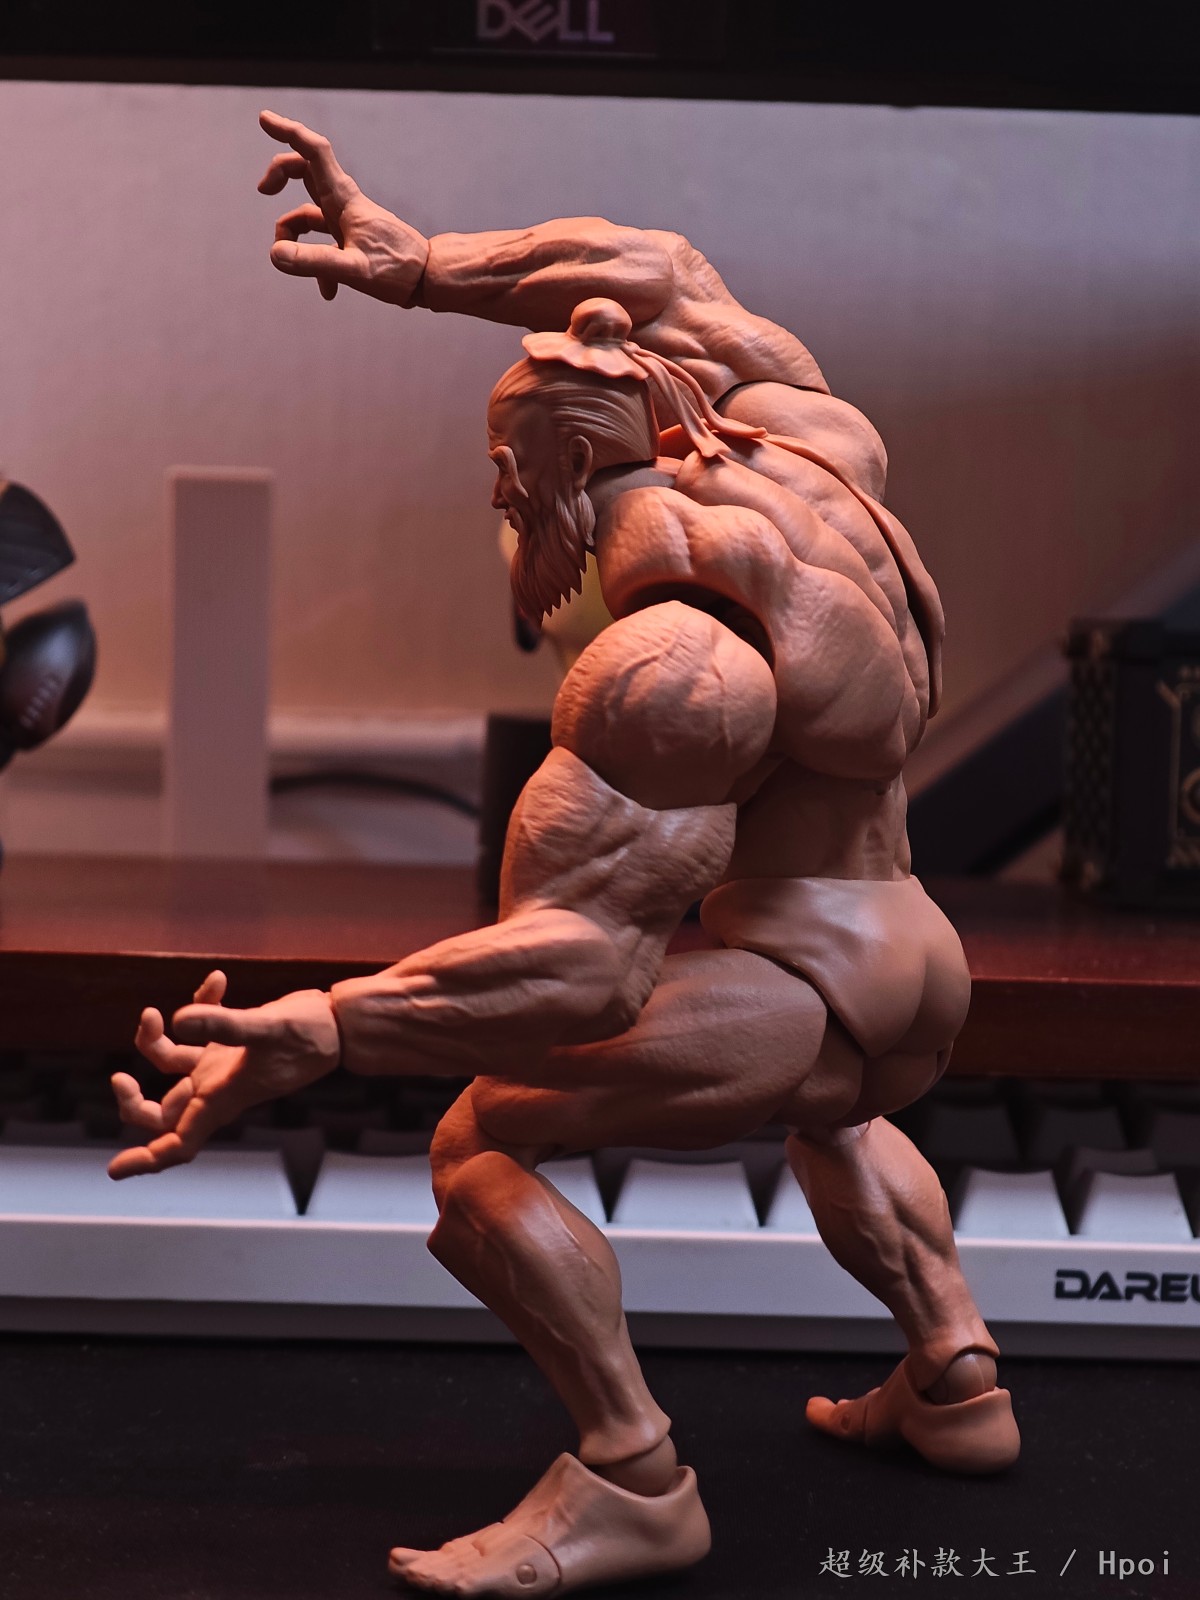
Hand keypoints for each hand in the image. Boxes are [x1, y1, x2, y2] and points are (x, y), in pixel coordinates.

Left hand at [108, 971, 340, 1178]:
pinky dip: (200, 1005)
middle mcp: (216, 1088)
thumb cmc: (309, 1033)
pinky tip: (217, 981)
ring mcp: (221, 1066)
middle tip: (118, 1078)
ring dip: (151, 1042)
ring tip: (153, 1012)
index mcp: (222, 1098)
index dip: (146, 1160)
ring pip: (169, 1066)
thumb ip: (222, 1023)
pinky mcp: (229, 1043)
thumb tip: (174, 1019)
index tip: (115, 1170)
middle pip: (163, 1113)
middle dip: (133, 1102)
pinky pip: (198, 1029)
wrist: (339, 1022)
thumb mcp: (265, 1027)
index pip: (180, 1142)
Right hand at [258, 109, 429, 304]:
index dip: (288, 131)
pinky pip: (322, 243)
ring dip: (292, 235)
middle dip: (280, 174)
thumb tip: (275, 254)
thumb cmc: (399, 271)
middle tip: (263, 189)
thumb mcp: (354, 270)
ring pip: (307, 213)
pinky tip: (329, 292)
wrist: (429, 280)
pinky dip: (317, 265)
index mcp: (344, 199)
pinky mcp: (352, 240)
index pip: (313, 152)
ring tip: (293, 263)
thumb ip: (315, 262)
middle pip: (305, 171)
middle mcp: (343, 204)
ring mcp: (346, 222)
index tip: (264, 119)